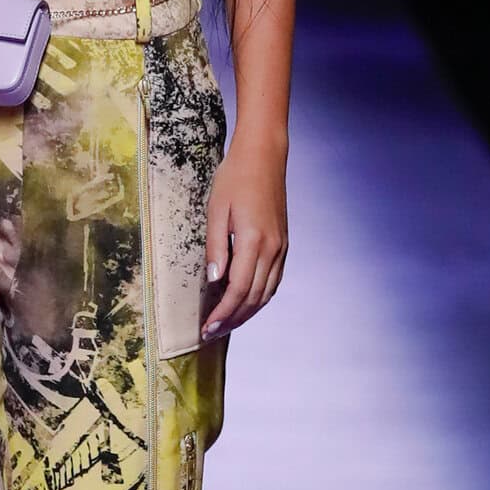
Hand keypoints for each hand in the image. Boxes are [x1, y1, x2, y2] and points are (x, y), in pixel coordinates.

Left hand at [202, 132, 288, 338]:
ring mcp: (281, 247)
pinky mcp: (283, 244)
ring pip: (266, 293)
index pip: (237, 289)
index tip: (206, 327)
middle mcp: (272, 248)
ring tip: (226, 324)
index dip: (222, 313)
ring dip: (247, 313)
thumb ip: (215, 247)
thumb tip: (215, 280)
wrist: (264, 157)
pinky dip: (259, 298)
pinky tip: (246, 303)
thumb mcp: (216, 210)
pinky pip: (274, 280)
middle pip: (253, 297)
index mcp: (253, 240)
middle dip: (232, 319)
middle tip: (212, 333)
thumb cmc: (235, 178)